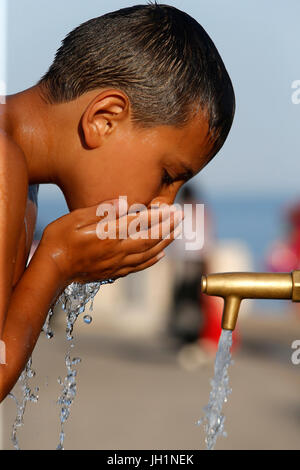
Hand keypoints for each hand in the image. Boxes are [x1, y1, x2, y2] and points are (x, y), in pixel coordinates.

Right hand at [38, 198, 183, 284]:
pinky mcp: (113, 272)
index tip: (173, 208)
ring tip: (176, 232)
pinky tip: (160, 255)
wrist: (51, 270)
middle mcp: (117, 250)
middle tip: (181, 217)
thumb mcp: (75, 218)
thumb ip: (101, 211)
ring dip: (164, 242)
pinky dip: (152, 260)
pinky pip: (138, 267)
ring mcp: (116, 264)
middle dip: (168, 227)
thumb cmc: (59, 240)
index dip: (159, 216)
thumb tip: (125, 203)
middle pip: (150, 239)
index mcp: (109, 234)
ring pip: (148, 253)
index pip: (140, 223)